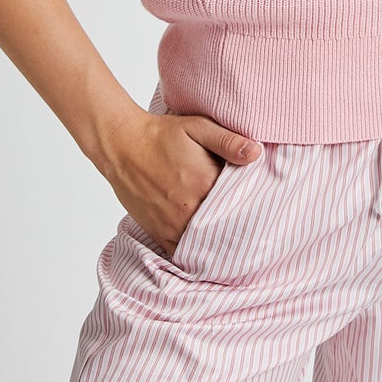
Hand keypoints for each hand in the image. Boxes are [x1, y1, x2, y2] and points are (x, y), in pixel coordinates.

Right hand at [103, 110, 261, 252]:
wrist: (122, 146)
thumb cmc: (162, 135)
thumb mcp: (198, 127)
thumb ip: (228, 141)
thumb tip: (256, 153)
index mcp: (205, 183)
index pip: (240, 202)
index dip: (250, 203)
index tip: (259, 203)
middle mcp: (189, 209)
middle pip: (225, 226)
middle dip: (237, 225)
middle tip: (249, 223)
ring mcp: (173, 225)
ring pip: (205, 244)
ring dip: (217, 241)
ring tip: (230, 235)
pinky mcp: (159, 234)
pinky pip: (183, 254)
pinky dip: (195, 252)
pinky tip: (205, 245)